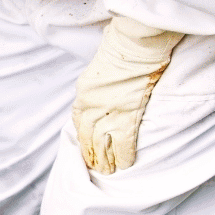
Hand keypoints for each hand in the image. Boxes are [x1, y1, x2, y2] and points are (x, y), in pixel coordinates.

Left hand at [72, 17, 184, 173]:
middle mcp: (91, 105)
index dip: (83, 136)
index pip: (79, 120)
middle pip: (88, 136)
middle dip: (91, 154)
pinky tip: (126, 164)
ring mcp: (108, 111)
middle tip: (96, 167)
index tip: (85, 147)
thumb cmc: (122, 45)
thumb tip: (107, 83)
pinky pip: (124, 142)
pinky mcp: (127, 114)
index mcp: (84, 92)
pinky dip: (124, 155)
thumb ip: (101, 80)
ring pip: (102, 144)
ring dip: (105, 160)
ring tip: (109, 171)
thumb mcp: (101, 63)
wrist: (135, 43)